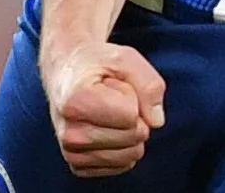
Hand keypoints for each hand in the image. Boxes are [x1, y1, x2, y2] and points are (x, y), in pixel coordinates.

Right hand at [41, 41, 166, 176]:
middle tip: (111, 97)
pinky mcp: (79, 166)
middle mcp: (69, 134)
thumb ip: (149, 85)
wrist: (67, 75)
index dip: (132, 95)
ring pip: (131, 154)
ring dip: (129, 130)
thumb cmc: (97, 65)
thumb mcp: (126, 58)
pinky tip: (104, 127)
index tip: (112, 84)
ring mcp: (72, 153)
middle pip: (134, 136)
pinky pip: (122, 165)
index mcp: (76, 103)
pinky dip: (123, 146)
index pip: (131, 115)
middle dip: (134, 113)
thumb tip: (156, 121)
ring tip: (108, 111)